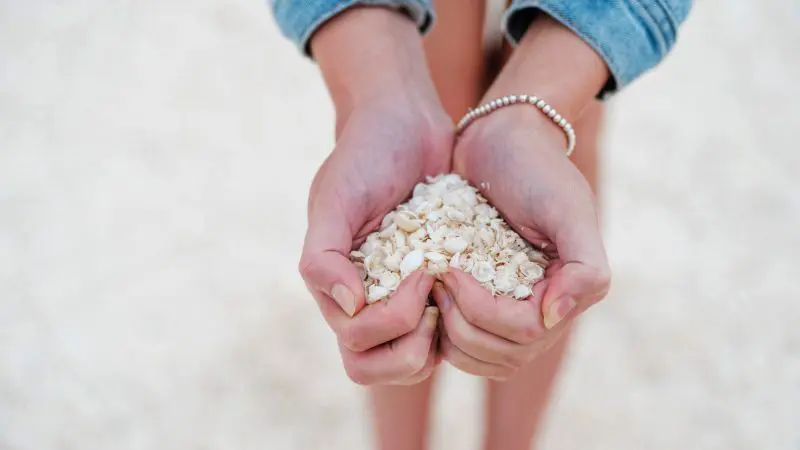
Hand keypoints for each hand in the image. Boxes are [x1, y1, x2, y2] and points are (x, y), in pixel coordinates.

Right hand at [299, 6, 452, 385]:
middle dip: (411, 351)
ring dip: (438, 342)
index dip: (391, 326)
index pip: (357, 347)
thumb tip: (351, 306)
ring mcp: (399, 295)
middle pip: (378, 368)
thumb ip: (323, 257)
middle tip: (439, 306)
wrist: (404, 123)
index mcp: (336, 288)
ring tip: (457, 297)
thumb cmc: (364, 157)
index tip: (422, 275)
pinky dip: (461, 319)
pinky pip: (444, 327)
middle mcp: (365, 300)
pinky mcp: (433, 284)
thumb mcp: (334, 199)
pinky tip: (476, 284)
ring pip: (412, 359)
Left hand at [433, 15, 611, 378]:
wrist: (500, 140)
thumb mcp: (566, 208)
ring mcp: (510, 309)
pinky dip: (439, 329)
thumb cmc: (535, 168)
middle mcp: (543, 309)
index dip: (484, 312)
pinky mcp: (481, 304)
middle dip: (462, 324)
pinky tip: (425, 296)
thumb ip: (584, 267)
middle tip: (436, 279)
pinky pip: (460, 341)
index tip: (451, 271)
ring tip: (430, 287)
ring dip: (448, 332)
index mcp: (567, 293)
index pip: (526, 335)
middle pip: (502, 355)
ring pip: (479, 357)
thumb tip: (556, 316)